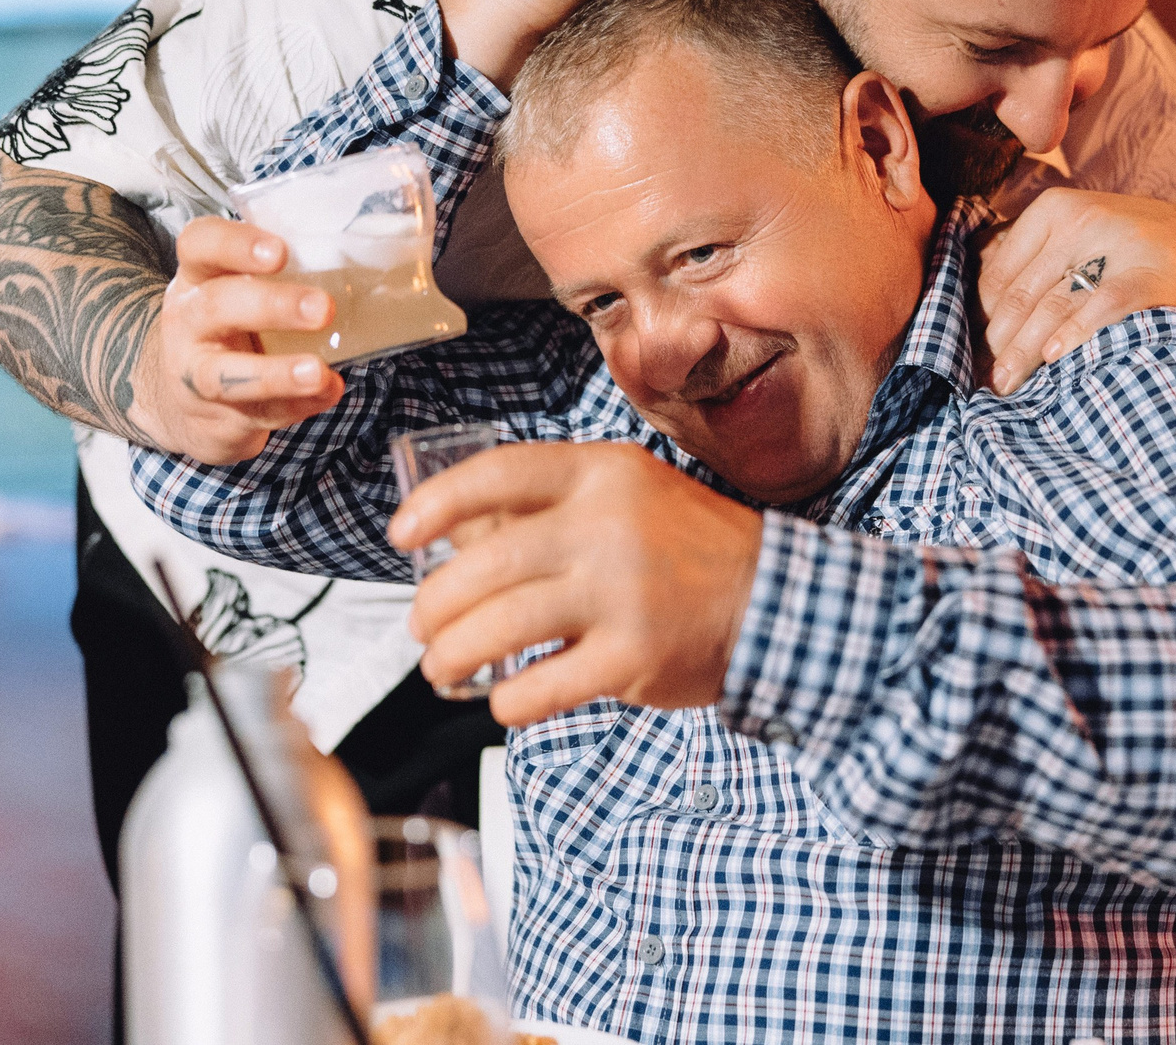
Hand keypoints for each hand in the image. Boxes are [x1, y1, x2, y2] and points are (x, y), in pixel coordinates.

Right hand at [128, 216, 346, 463]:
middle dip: (272, 307)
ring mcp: (194, 374)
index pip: (199, 245)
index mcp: (198, 276)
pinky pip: (257, 412)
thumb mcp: (240, 290)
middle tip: (323, 308)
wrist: (182, 402)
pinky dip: (297, 405)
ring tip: (318, 372)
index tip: (280, 252)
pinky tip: (328, 392)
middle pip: (216, 306)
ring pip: (225, 374)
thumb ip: (288, 275)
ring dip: (277, 374)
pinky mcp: (214, 418)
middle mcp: (187, 322)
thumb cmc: (231, 326)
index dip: (235, 244)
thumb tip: (371, 265)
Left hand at [391, 442, 763, 725]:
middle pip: (483, 566)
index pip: (497, 475)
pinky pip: (540, 688)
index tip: (402, 536)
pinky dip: (507, 702)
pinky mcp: (632, 658)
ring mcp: (621, 593)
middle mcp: (607, 526)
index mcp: (602, 473)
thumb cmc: (688, 547)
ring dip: (454, 656)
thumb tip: (457, 536)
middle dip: (434, 605)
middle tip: (423, 627)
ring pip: (499, 628)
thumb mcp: (628, 494)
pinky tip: (503, 701)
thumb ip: (553, 505)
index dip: (436, 506)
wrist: (774, 601)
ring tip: (444, 666)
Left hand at [979, 189, 1175, 393]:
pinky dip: (1075, 333)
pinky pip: (1101, 307)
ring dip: (1025, 352)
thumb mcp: (1078, 238)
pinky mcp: (1149, 275)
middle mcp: (1081, 221)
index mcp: (1055, 209)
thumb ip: (1034, 262)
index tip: (982, 351)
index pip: (1000, 272)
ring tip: (1009, 383)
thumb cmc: (1129, 254)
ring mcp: (1117, 246)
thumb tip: (979, 314)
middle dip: (1001, 343)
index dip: (985, 317)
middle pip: (1023, 294)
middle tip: (991, 380)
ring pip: (1052, 306)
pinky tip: (1056, 358)